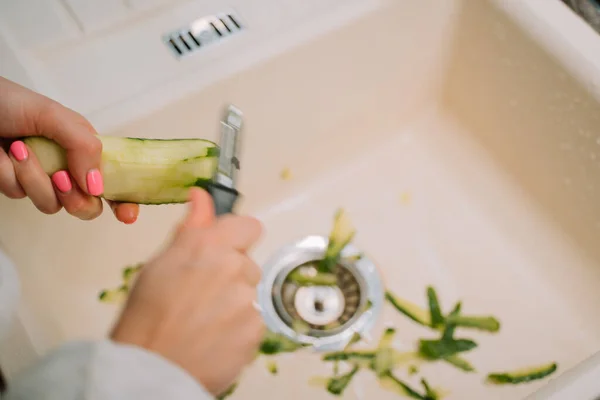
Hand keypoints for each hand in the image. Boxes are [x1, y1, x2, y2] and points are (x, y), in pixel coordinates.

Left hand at [0, 77, 137, 222]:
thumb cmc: (10, 101)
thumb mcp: (55, 116)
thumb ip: (84, 149)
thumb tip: (99, 187)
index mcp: (84, 149)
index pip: (113, 181)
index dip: (124, 201)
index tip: (128, 216)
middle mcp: (67, 167)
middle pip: (87, 205)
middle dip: (76, 199)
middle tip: (61, 179)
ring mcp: (41, 179)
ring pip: (51, 204)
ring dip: (34, 178)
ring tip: (18, 148)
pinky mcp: (15, 184)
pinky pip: (20, 195)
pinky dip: (10, 175)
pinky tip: (3, 153)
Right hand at [110, 188, 264, 395]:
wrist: (149, 369)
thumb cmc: (146, 318)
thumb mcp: (160, 264)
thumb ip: (191, 229)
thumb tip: (202, 197)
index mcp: (208, 245)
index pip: (248, 226)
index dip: (238, 237)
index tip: (226, 248)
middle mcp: (232, 267)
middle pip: (247, 264)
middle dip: (231, 275)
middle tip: (202, 295)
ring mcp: (246, 299)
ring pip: (249, 293)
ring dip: (234, 303)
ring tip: (204, 320)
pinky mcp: (255, 329)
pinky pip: (253, 321)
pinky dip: (239, 329)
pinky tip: (214, 337)